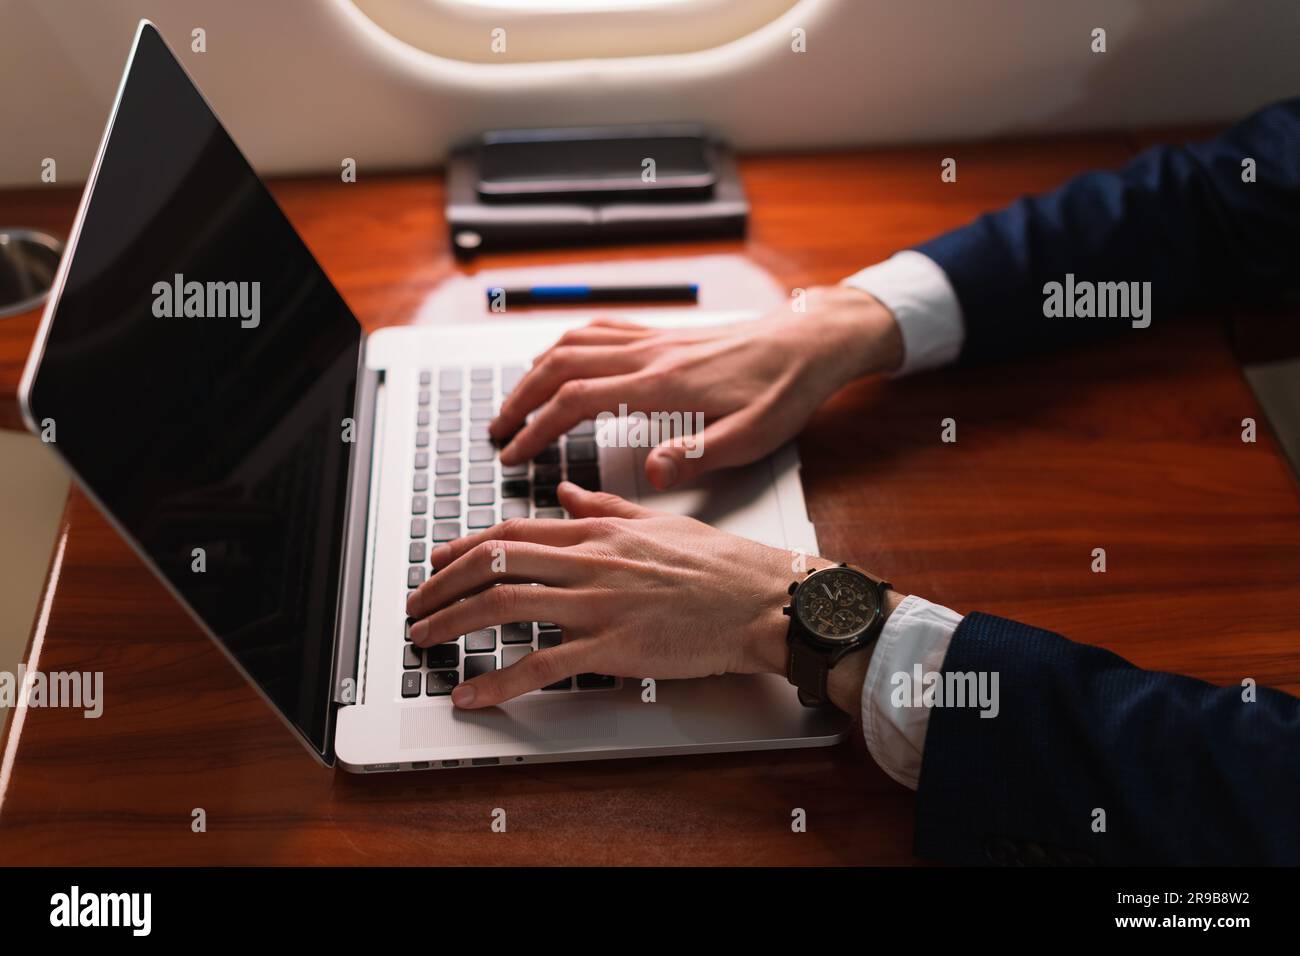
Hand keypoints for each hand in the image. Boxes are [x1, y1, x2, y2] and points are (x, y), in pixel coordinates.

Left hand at [405, 483, 832, 708]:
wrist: (761, 599)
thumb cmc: (719, 565)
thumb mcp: (656, 521)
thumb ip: (604, 507)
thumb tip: (569, 494)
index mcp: (597, 532)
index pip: (511, 533)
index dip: (462, 548)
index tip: (435, 563)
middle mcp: (589, 562)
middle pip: (493, 565)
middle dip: (441, 586)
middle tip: (415, 606)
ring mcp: (597, 604)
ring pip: (504, 607)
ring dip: (452, 623)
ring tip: (424, 640)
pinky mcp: (612, 647)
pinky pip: (541, 665)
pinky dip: (497, 681)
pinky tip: (471, 694)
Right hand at [489, 286, 901, 489]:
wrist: (811, 342)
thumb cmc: (786, 391)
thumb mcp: (752, 438)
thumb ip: (698, 456)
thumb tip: (650, 473)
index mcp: (664, 384)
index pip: (577, 402)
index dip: (537, 429)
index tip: (514, 454)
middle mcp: (650, 354)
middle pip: (560, 366)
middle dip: (520, 398)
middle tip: (497, 430)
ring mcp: (654, 338)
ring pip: (573, 342)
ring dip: (535, 370)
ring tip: (515, 400)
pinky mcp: (664, 333)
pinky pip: (600, 329)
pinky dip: (566, 344)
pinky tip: (559, 359)